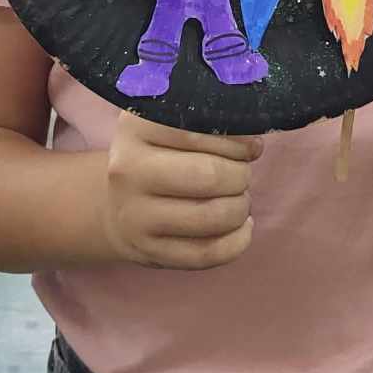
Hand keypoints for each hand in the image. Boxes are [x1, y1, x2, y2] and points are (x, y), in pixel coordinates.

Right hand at [102, 111, 261, 268]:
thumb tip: (253, 142)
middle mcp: (128, 169)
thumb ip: (212, 120)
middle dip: (240, 175)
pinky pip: (209, 253)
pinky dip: (238, 240)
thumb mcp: (174, 124)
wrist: (119, 204)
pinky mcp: (149, 251)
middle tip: (240, 174)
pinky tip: (241, 227)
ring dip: (240, 207)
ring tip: (238, 198)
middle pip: (210, 175)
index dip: (237, 142)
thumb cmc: (163, 156)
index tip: (248, 147)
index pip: (201, 132)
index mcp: (136, 127)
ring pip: (213, 216)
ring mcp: (134, 215)